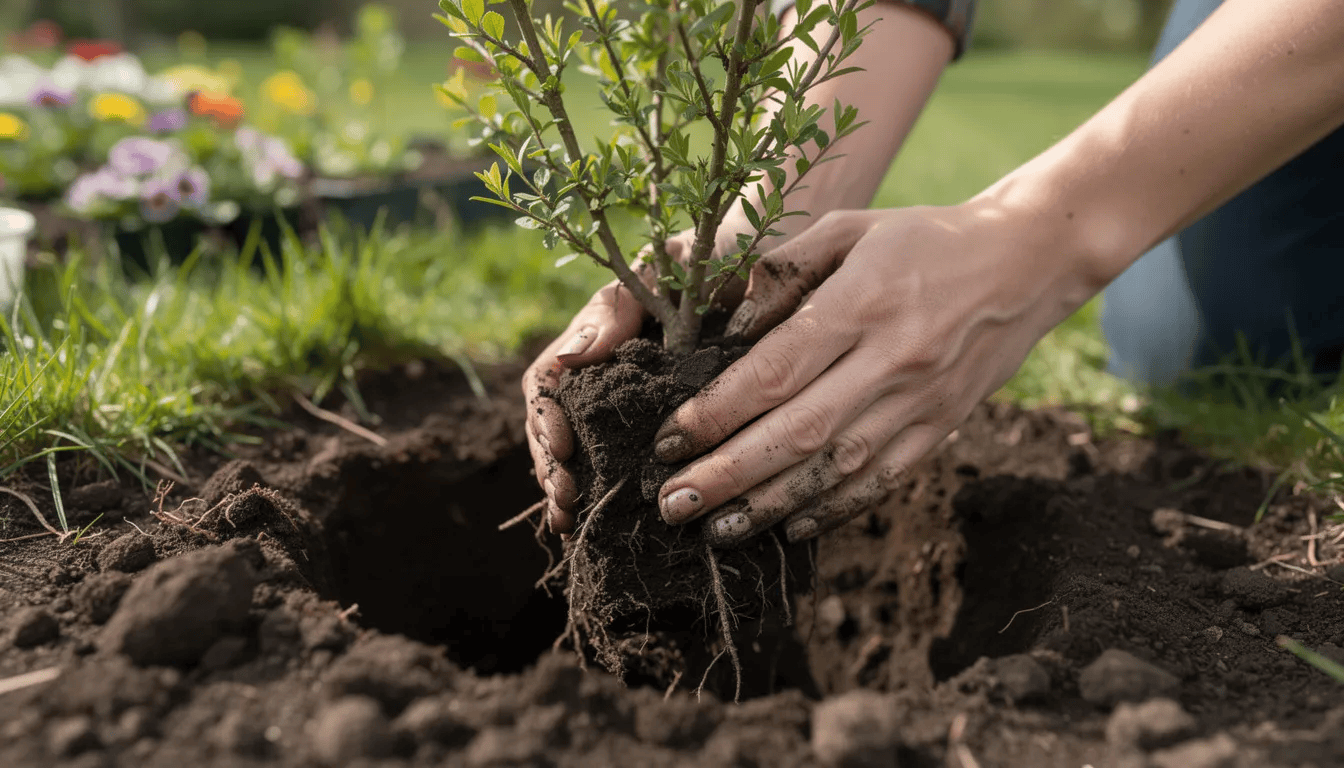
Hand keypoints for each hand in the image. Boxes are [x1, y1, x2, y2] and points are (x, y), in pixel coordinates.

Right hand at [523, 213, 772, 533]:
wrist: (756, 268)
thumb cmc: (706, 263)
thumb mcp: (662, 272)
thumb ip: (618, 307)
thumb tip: (572, 359)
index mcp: (594, 337)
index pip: (548, 383)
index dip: (545, 417)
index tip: (563, 447)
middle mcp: (599, 373)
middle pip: (550, 426)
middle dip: (552, 466)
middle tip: (567, 500)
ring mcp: (619, 401)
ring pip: (574, 450)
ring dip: (565, 486)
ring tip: (570, 519)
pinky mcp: (648, 426)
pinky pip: (611, 463)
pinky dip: (596, 493)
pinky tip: (588, 523)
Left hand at [651, 199, 1099, 545]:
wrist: (1029, 260)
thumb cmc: (924, 238)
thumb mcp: (852, 226)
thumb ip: (786, 267)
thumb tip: (732, 327)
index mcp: (862, 303)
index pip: (774, 371)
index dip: (716, 413)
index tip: (668, 440)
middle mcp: (892, 359)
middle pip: (796, 432)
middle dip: (727, 475)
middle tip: (671, 505)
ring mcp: (921, 401)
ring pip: (836, 468)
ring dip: (770, 506)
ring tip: (716, 531)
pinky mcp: (943, 427)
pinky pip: (884, 480)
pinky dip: (835, 510)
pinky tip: (791, 528)